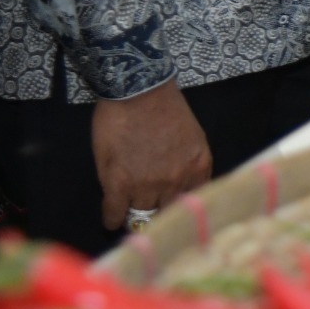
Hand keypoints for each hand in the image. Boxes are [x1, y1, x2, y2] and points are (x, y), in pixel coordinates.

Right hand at [94, 79, 212, 232]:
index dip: (181, 209)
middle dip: (158, 215)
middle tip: (148, 216)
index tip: (171, 212)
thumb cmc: (165, 106)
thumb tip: (182, 185)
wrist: (138, 90)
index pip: (194, 202)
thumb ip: (189, 164)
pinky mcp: (118, 184)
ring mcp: (146, 186)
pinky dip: (111, 218)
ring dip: (134, 217)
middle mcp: (176, 181)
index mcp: (198, 168)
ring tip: (128, 216)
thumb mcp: (192, 137)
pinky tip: (111, 218)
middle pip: (167, 213)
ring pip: (141, 216)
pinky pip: (114, 214)